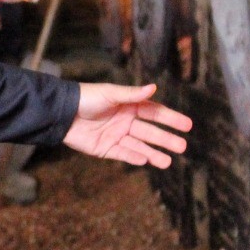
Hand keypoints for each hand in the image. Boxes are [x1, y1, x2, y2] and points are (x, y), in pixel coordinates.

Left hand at [63, 83, 191, 167]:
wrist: (62, 113)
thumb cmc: (86, 98)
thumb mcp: (110, 93)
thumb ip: (132, 94)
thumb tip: (153, 87)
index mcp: (129, 106)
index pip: (155, 113)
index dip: (171, 119)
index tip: (187, 125)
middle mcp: (126, 121)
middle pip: (150, 132)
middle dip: (166, 139)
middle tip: (182, 147)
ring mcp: (117, 136)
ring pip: (140, 146)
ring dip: (154, 153)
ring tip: (168, 162)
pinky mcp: (106, 149)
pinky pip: (124, 154)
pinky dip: (135, 157)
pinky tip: (147, 161)